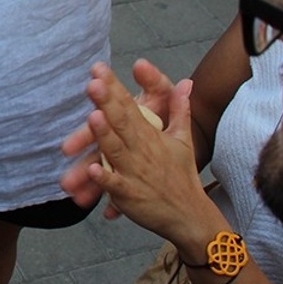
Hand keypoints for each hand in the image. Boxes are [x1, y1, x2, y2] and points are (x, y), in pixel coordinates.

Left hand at [59, 59, 177, 214]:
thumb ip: (180, 110)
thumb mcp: (184, 140)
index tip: (98, 68)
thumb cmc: (183, 175)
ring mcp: (135, 172)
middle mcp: (142, 150)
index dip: (114, 87)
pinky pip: (116, 185)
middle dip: (107, 102)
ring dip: (104, 135)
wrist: (190, 215)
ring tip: (92, 117)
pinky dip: (104, 179)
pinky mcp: (130, 196)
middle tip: (93, 83)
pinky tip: (92, 170)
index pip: (129, 105)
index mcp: (151, 135)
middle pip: (122, 122)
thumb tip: (186, 82)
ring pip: (116, 150)